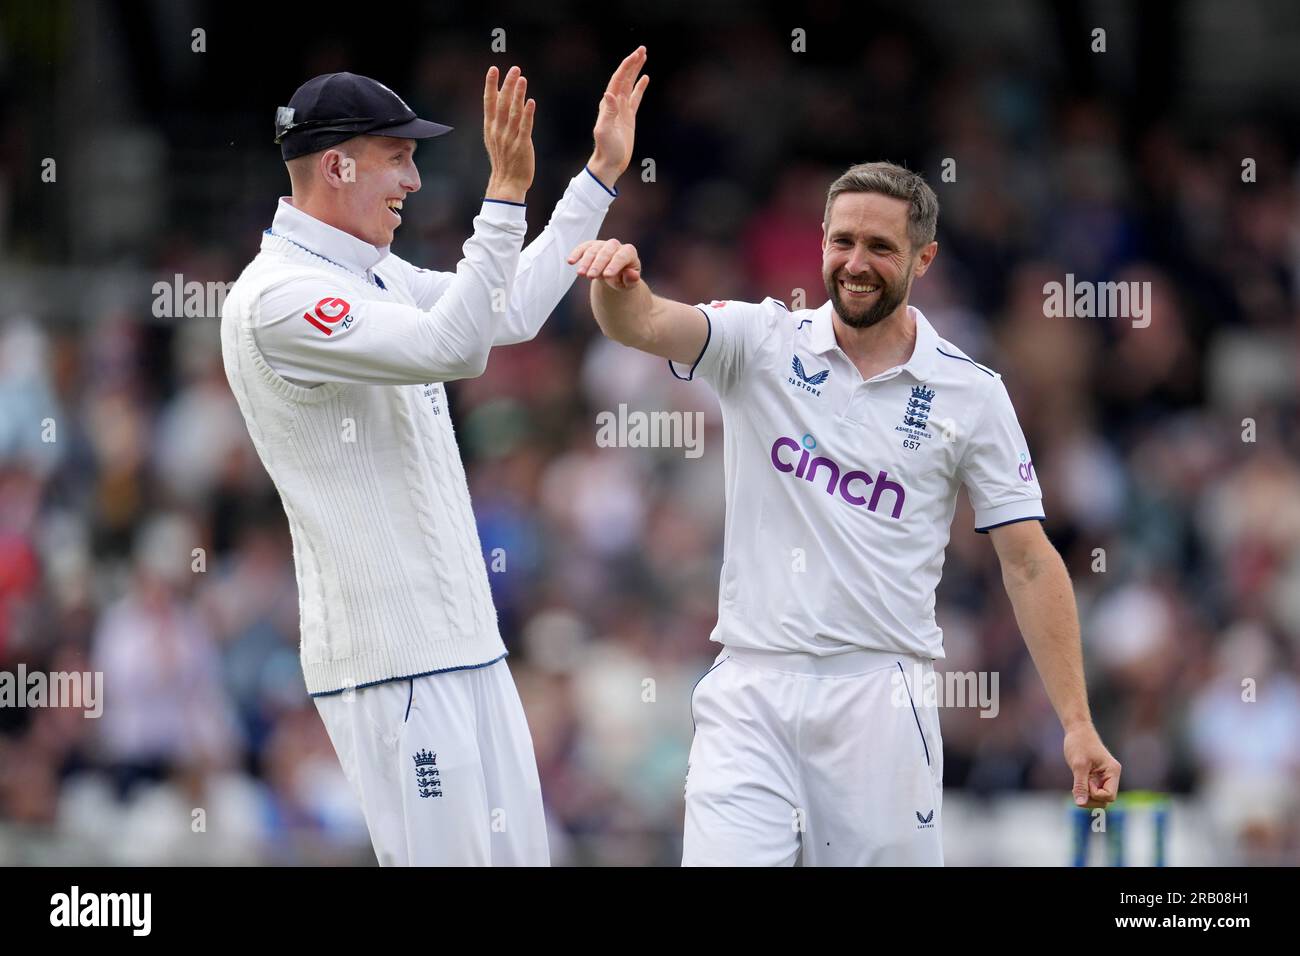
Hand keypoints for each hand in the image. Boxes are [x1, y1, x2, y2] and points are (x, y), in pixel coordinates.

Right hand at [483, 65, 534, 201]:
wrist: (507, 183)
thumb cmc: (504, 161)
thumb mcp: (495, 139)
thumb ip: (497, 122)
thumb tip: (501, 104)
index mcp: (490, 128)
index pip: (489, 102)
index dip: (490, 85)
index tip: (493, 69)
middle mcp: (498, 131)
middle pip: (502, 103)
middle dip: (507, 84)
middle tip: (514, 68)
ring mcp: (509, 138)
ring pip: (513, 112)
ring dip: (518, 94)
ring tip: (522, 78)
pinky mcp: (522, 146)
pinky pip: (525, 127)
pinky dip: (527, 114)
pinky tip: (531, 102)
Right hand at [567, 239, 641, 289]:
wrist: (614, 275)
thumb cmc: (623, 279)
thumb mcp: (629, 283)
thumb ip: (632, 280)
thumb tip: (632, 274)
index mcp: (628, 252)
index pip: (622, 256)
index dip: (614, 265)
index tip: (607, 276)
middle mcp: (615, 245)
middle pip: (606, 252)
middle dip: (597, 264)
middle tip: (590, 276)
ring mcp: (602, 244)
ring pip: (593, 250)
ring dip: (586, 262)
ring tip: (581, 274)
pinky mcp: (591, 246)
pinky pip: (583, 247)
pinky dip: (576, 253)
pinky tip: (570, 261)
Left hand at [586, 47, 648, 189]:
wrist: (610, 163)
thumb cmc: (607, 149)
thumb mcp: (605, 131)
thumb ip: (608, 112)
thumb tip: (609, 94)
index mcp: (608, 103)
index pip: (618, 80)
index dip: (627, 66)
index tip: (636, 55)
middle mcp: (614, 103)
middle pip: (625, 78)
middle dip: (633, 63)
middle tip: (642, 49)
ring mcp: (622, 109)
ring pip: (630, 84)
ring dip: (636, 70)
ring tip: (643, 56)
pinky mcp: (629, 117)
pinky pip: (635, 97)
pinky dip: (640, 87)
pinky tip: (645, 78)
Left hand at [1064, 722, 1121, 808]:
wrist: (1077, 731)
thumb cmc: (1079, 744)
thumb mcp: (1078, 765)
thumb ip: (1080, 785)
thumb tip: (1080, 803)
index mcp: (1113, 772)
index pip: (1109, 796)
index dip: (1095, 794)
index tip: (1085, 781)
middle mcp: (1111, 776)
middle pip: (1105, 800)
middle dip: (1090, 797)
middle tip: (1078, 784)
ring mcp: (1104, 777)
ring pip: (1098, 798)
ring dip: (1086, 795)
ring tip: (1077, 782)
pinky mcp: (1096, 778)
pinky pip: (1093, 792)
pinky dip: (1084, 791)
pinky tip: (1077, 783)